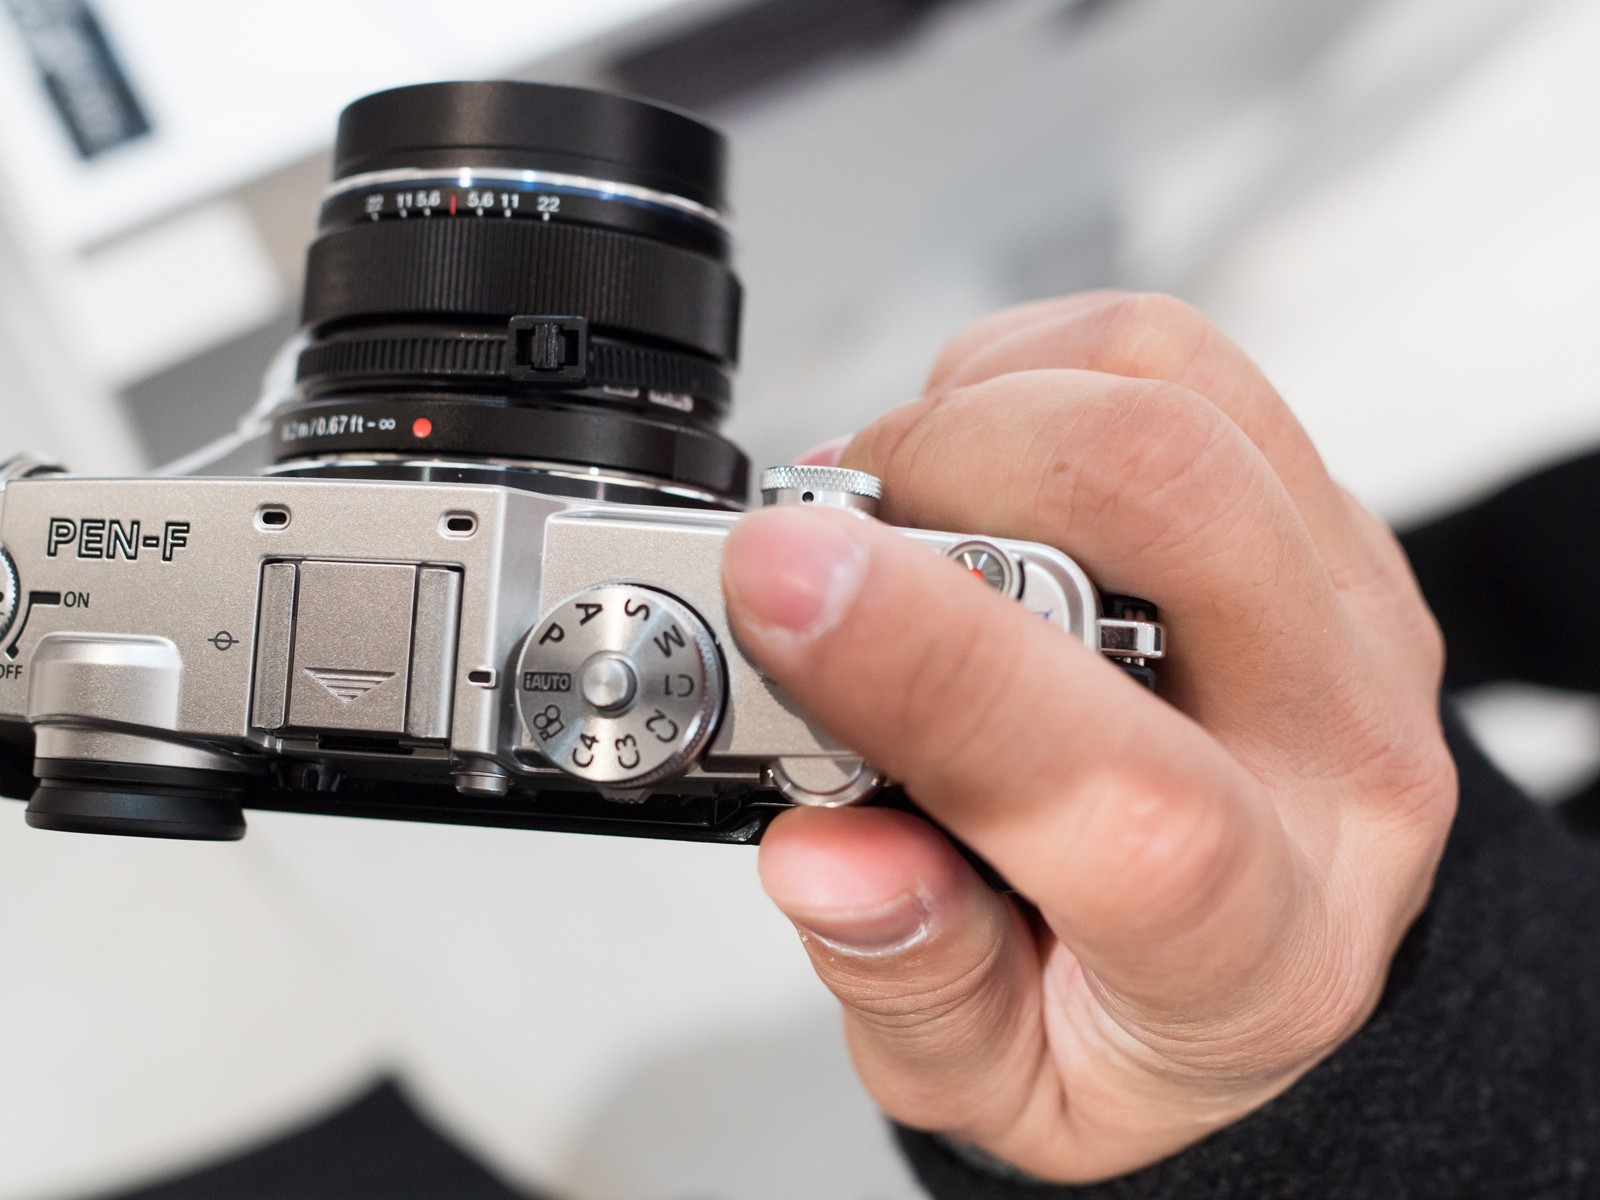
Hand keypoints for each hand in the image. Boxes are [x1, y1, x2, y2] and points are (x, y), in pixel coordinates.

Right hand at [720, 292, 1454, 1181]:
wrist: (1267, 946)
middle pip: (1179, 506)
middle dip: (945, 467)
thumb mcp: (997, 1079)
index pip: (1130, 798)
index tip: (778, 584)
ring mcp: (1348, 613)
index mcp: (1248, 942)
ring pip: (1177, 392)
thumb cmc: (1134, 1021)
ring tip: (897, 512)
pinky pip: (1182, 357)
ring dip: (984, 409)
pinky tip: (977, 465)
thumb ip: (911, 980)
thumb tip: (827, 854)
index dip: (937, 669)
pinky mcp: (1325, 519)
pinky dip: (1033, 368)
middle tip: (824, 545)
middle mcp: (1336, 751)